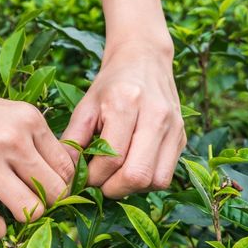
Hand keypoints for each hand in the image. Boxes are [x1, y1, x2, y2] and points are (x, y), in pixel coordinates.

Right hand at [0, 80, 75, 240]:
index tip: (47, 188)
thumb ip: (37, 139)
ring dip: (25, 217)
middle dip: (48, 202)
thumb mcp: (11, 113)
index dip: (62, 185)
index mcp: (29, 120)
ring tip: (10, 207)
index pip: (67, 168)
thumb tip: (65, 174)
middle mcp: (12, 139)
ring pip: (32, 210)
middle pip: (56, 191)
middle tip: (30, 199)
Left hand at [61, 39, 185, 197]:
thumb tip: (64, 172)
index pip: (112, 158)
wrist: (144, 59)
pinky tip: (129, 170)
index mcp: (126, 103)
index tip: (81, 178)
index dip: (93, 177)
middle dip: (113, 188)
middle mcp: (156, 116)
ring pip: (156, 181)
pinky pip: (166, 175)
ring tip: (113, 178)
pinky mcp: (182, 138)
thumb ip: (73, 138)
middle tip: (97, 184)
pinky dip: (146, 182)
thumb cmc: (111, 83)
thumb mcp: (85, 104)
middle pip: (138, 175)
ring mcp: (174, 128)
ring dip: (131, 188)